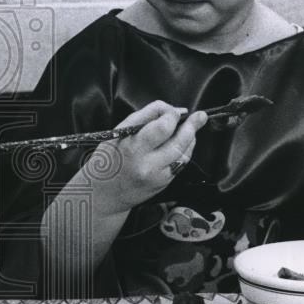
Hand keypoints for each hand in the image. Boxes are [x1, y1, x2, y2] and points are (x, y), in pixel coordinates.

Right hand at [91, 100, 206, 214]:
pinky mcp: (163, 184)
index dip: (172, 114)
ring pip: (184, 152)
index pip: (163, 126)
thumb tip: (175, 110)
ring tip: (192, 128)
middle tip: (200, 116)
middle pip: (179, 140)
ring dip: (191, 138)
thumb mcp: (120, 131)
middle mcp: (145, 162)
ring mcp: (156, 175)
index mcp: (131, 145)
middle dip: (192, 125)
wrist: (104, 193)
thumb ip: (146, 116)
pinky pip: (181, 163)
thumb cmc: (109, 157)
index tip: (173, 111)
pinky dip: (185, 151)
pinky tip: (183, 144)